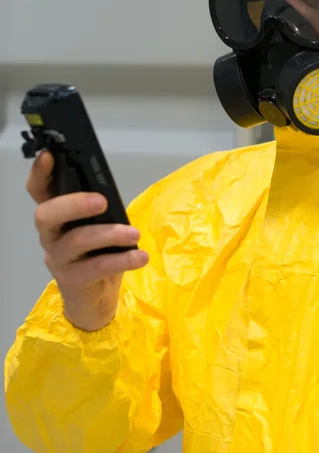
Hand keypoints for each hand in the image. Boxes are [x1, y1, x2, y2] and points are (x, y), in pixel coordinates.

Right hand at [27, 150, 148, 330]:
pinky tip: (140, 257)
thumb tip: (110, 194)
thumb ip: (101, 211)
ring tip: (134, 234)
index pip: (39, 191)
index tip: (49, 156)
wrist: (96, 300)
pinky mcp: (72, 280)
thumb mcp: (101, 227)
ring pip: (76, 240)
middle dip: (74, 203)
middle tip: (102, 201)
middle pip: (46, 214)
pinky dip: (122, 260)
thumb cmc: (100, 255)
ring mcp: (58, 258)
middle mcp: (51, 235)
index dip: (40, 173)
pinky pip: (96, 267)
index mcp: (58, 217)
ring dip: (109, 234)